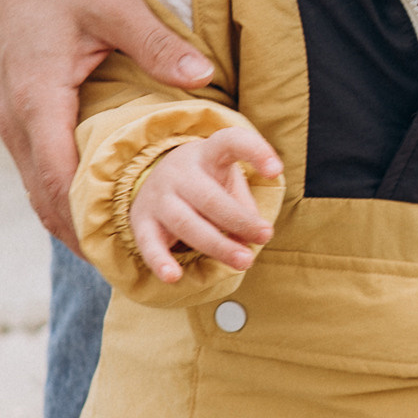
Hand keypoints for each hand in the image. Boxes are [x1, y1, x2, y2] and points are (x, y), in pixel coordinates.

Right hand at [0, 0, 215, 249]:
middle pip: (47, 203)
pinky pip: (38, 173)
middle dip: (89, 238)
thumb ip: (157, 44)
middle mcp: (16, 123)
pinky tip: (99, 210)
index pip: (63, 183)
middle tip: (139, 267)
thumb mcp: (114, 4)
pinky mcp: (15, 116)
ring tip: (123, 252)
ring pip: (38, 193)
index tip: (132, 253)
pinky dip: (64, 199)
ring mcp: (10, 122)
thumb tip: (204, 79)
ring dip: (75, 223)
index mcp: (38, 102)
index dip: (94, 224)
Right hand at [127, 127, 283, 284]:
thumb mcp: (227, 181)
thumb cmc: (205, 182)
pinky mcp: (142, 222)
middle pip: (209, 197)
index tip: (275, 170)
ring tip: (243, 262)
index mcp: (207, 154)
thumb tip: (254, 237)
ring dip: (217, 245)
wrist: (153, 179)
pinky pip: (149, 243)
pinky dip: (160, 261)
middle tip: (265, 236)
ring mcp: (159, 197)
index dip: (255, 152)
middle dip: (239, 220)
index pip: (230, 141)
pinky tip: (173, 277)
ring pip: (186, 222)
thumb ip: (242, 204)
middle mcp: (180, 172)